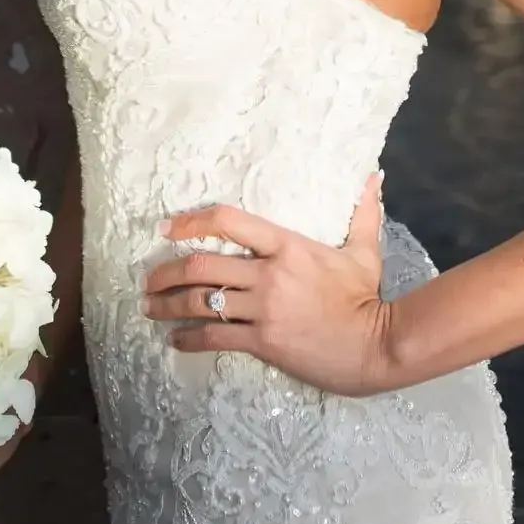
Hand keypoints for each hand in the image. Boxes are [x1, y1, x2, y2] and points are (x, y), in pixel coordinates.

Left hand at [142, 173, 394, 397]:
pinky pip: (215, 337)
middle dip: (166, 272)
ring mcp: (263, 310)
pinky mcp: (263, 342)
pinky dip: (190, 338)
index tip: (166, 227)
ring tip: (151, 308)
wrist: (376, 346)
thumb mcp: (364, 250)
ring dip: (168, 305)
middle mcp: (268, 275)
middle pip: (201, 266)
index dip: (192, 221)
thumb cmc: (367, 297)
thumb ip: (361, 213)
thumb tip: (371, 177)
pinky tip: (177, 340)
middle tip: (148, 279)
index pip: (229, 222)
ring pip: (200, 303)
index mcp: (287, 245)